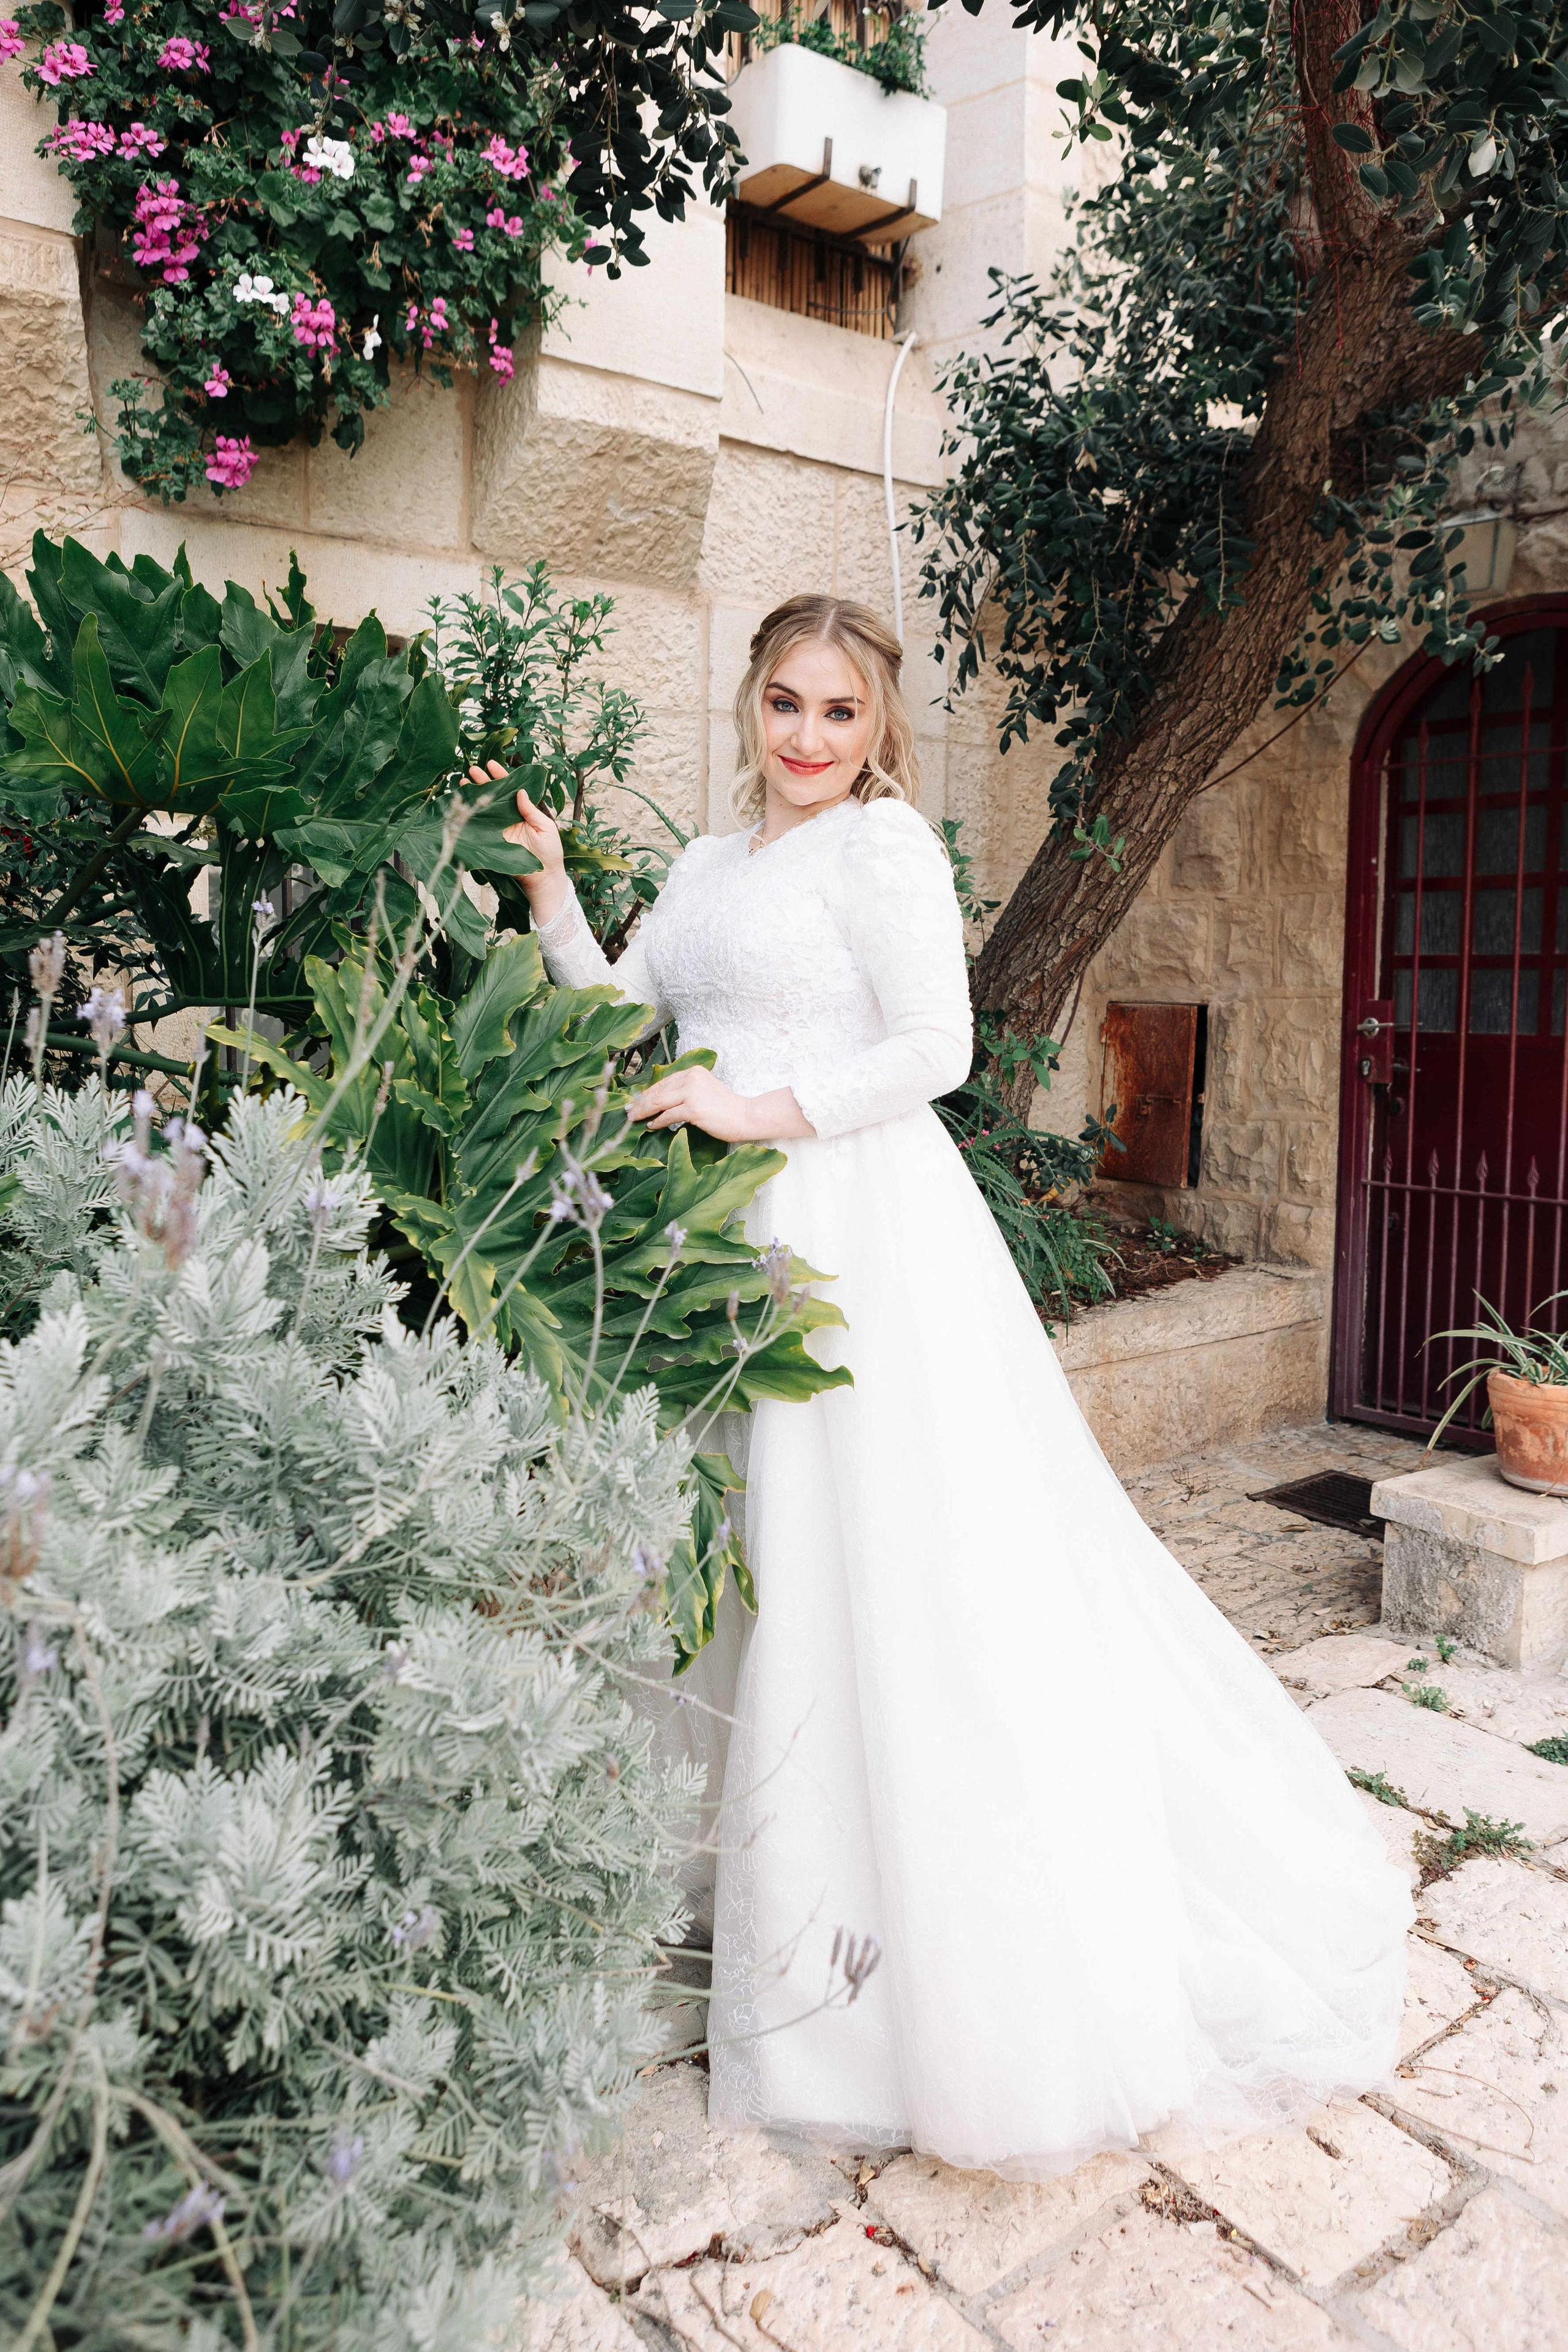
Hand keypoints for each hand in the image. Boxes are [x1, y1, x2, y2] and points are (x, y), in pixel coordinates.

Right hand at [468, 761, 570, 924]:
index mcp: (522, 810)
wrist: (542, 878)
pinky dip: (468, 816)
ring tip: (462, 782)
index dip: (501, 776)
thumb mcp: (545, 827)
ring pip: (483, 808)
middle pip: (492, 795)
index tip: (491, 765)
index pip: (510, 789)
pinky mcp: (490, 841)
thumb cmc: (549, 852)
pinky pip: (478, 826)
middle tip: (472, 769)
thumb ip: (531, 810)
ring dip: (472, 795)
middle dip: (482, 782)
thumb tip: (520, 791)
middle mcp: (508, 817)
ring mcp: (498, 828)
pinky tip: (461, 805)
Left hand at [628, 1070, 813, 1142]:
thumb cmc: (725, 1108)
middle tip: (627, 1111)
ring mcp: (692, 1092)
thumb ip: (684, 1091)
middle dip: (640, 1102)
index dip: (647, 1093)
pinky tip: (651, 1126)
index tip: (634, 1101)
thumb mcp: (704, 1091)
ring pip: (659, 1101)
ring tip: (633, 1119)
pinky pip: (668, 1115)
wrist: (745, 1116)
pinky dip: (658, 1121)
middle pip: (658, 1090)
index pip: (664, 1082)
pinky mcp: (693, 1108)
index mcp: (693, 1071)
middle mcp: (691, 1078)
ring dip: (644, 1111)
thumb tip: (659, 1102)